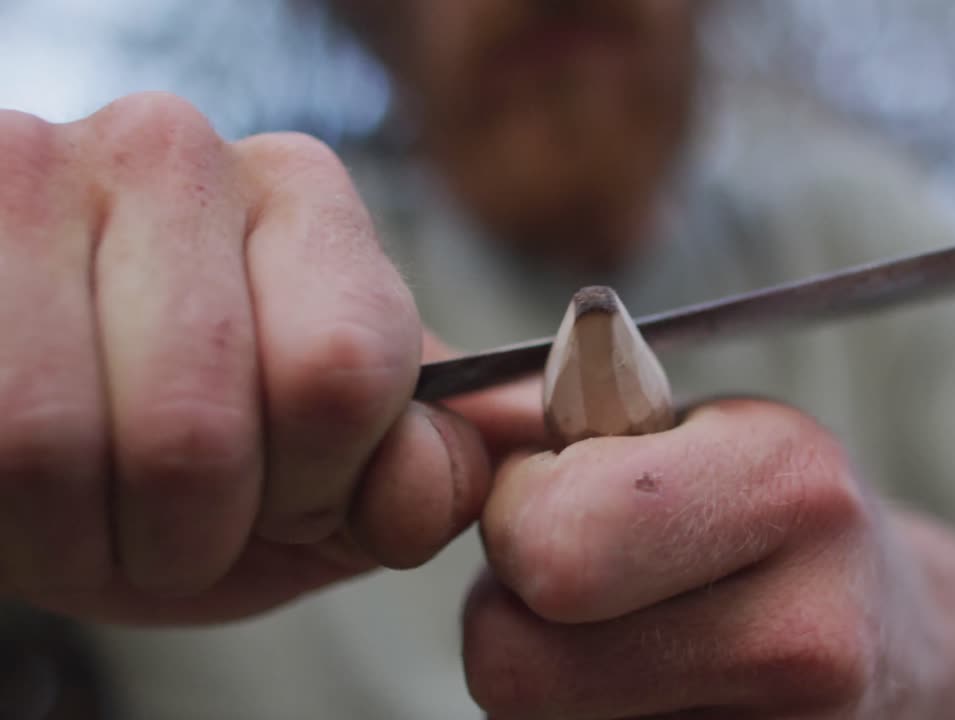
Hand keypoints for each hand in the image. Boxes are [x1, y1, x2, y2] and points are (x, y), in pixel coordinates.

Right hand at [0, 93, 495, 624]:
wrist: (38, 445)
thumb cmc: (194, 463)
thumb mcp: (333, 484)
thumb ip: (431, 466)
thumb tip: (530, 430)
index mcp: (304, 196)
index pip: (344, 371)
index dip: (317, 485)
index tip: (290, 494)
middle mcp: (178, 152)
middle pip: (198, 426)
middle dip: (195, 532)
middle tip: (179, 519)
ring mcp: (38, 174)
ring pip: (59, 444)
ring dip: (91, 540)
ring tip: (101, 509)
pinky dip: (18, 526)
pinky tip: (30, 493)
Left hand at [463, 399, 941, 718]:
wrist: (896, 634)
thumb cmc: (768, 513)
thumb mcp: (699, 427)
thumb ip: (573, 416)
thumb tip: (442, 414)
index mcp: (786, 485)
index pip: (549, 548)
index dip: (518, 521)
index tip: (561, 499)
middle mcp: (805, 628)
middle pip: (513, 666)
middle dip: (514, 615)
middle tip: (578, 582)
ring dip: (545, 679)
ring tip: (627, 634)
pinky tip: (656, 690)